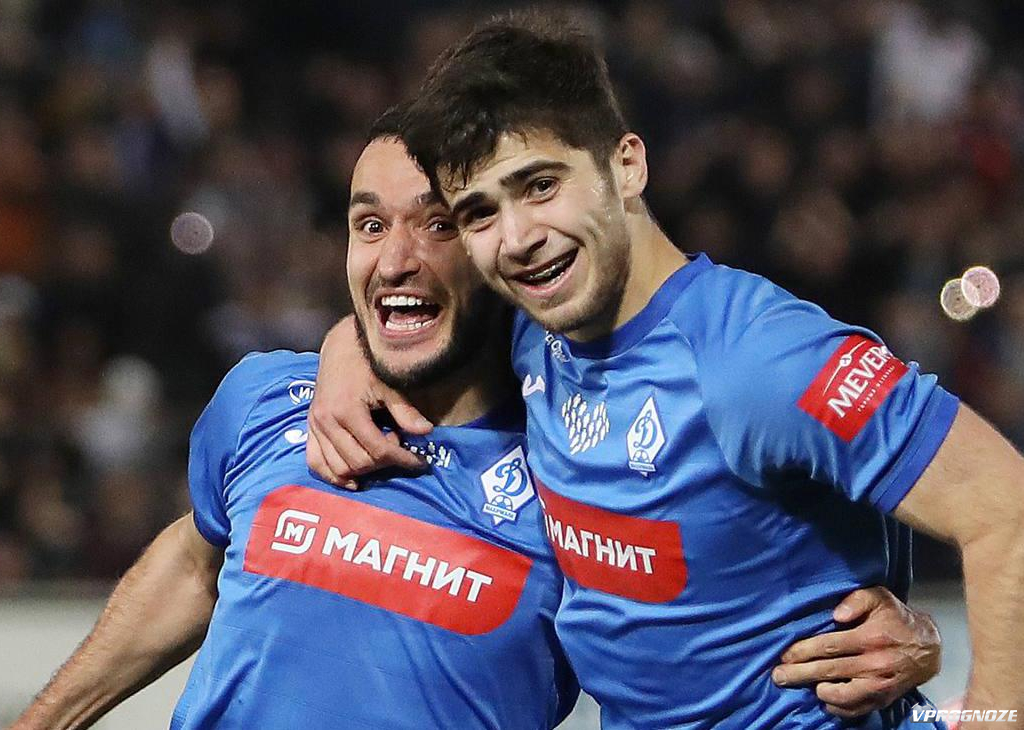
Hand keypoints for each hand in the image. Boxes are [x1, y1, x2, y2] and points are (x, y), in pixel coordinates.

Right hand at [306, 317, 432, 486]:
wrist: (341, 347)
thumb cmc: (368, 363)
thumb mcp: (390, 385)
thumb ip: (405, 411)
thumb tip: (426, 432)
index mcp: (346, 410)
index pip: (378, 449)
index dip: (402, 459)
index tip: (420, 461)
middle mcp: (326, 422)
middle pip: (358, 462)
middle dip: (384, 464)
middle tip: (401, 452)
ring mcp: (314, 426)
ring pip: (338, 468)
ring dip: (363, 470)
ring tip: (381, 457)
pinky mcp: (310, 428)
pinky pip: (315, 462)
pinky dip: (332, 475)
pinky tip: (352, 480)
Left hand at [772, 587, 940, 717]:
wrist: (929, 647)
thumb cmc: (897, 618)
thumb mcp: (879, 597)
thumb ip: (856, 600)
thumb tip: (836, 614)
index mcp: (870, 638)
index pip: (829, 646)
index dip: (803, 651)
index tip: (785, 655)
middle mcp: (875, 664)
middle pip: (829, 671)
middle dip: (799, 674)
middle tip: (778, 676)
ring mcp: (880, 685)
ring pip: (843, 695)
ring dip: (819, 692)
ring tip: (803, 686)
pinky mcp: (884, 698)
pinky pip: (858, 709)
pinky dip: (839, 708)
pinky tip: (826, 700)